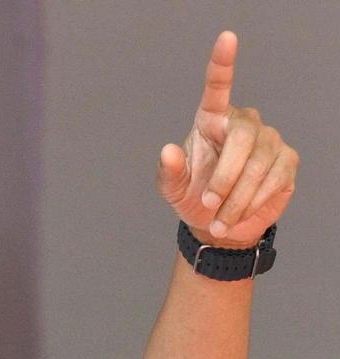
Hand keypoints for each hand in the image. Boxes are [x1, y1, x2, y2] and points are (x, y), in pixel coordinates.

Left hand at [156, 31, 298, 247]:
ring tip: (220, 219)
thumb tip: (167, 150)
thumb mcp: (173, 190)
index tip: (227, 38)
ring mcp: (268, 139)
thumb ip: (168, 172)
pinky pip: (274, 178)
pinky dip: (254, 202)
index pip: (218, 88)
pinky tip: (240, 213)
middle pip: (243, 138)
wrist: (219, 224)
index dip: (223, 64)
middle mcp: (242, 123)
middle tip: (209, 204)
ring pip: (258, 165)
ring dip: (236, 199)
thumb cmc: (194, 197)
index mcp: (211, 121)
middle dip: (224, 178)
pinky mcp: (287, 160)